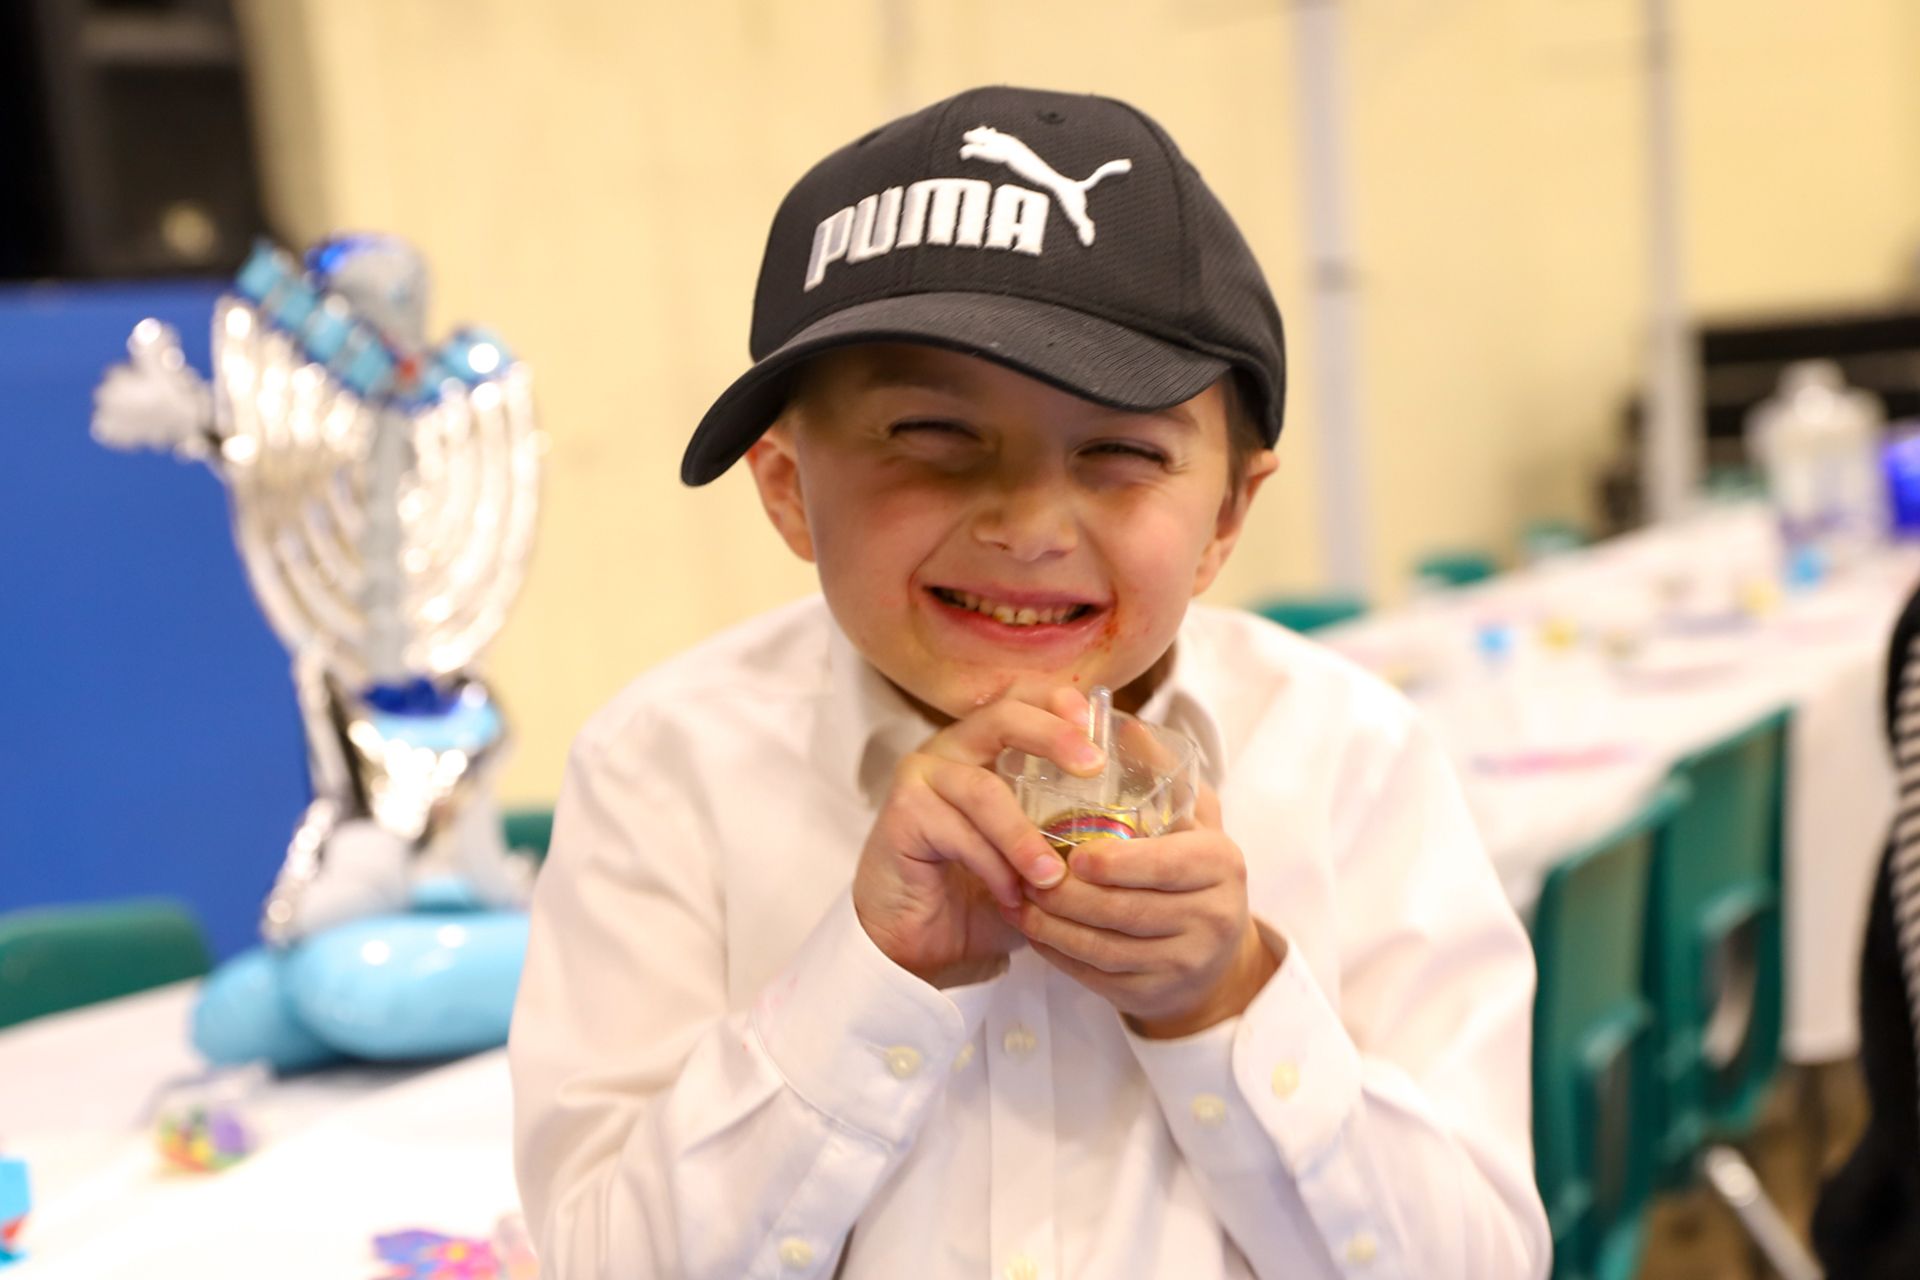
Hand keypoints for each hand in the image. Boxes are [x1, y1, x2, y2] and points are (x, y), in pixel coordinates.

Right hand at [853, 684, 1102, 987]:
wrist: (919, 940)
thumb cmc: (982, 892)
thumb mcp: (1037, 855)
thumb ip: (1069, 832)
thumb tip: (1141, 829)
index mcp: (985, 746)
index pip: (1021, 697)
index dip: (1058, 700)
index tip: (1096, 720)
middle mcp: (951, 749)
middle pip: (1002, 715)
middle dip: (1052, 736)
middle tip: (1093, 767)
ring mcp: (921, 777)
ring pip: (983, 789)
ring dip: (1024, 835)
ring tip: (1053, 876)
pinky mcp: (900, 814)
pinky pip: (957, 832)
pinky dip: (991, 865)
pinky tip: (1010, 895)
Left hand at [1000, 785, 1282, 1036]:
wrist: (1216, 958)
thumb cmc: (1193, 870)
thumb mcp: (1193, 816)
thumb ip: (1162, 771)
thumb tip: (1122, 723)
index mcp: (1221, 865)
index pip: (1167, 865)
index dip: (1118, 863)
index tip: (1075, 855)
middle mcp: (1212, 918)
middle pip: (1125, 910)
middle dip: (1067, 894)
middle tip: (1025, 872)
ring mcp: (1183, 963)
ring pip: (1103, 947)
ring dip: (1051, 923)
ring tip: (1016, 897)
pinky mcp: (1152, 995)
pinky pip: (1093, 974)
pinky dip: (1055, 952)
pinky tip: (1031, 928)